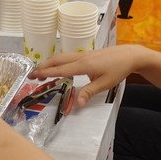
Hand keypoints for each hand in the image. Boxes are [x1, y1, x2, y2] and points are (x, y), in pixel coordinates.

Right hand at [30, 45, 145, 107]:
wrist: (129, 55)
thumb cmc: (118, 70)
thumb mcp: (105, 84)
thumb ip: (89, 92)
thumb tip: (77, 104)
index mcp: (83, 65)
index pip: (60, 69)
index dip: (46, 73)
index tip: (33, 76)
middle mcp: (80, 57)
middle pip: (56, 60)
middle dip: (42, 67)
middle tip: (31, 76)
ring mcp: (82, 54)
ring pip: (61, 57)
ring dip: (49, 64)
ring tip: (40, 73)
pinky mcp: (86, 54)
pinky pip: (67, 57)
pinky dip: (57, 62)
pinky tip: (57, 68)